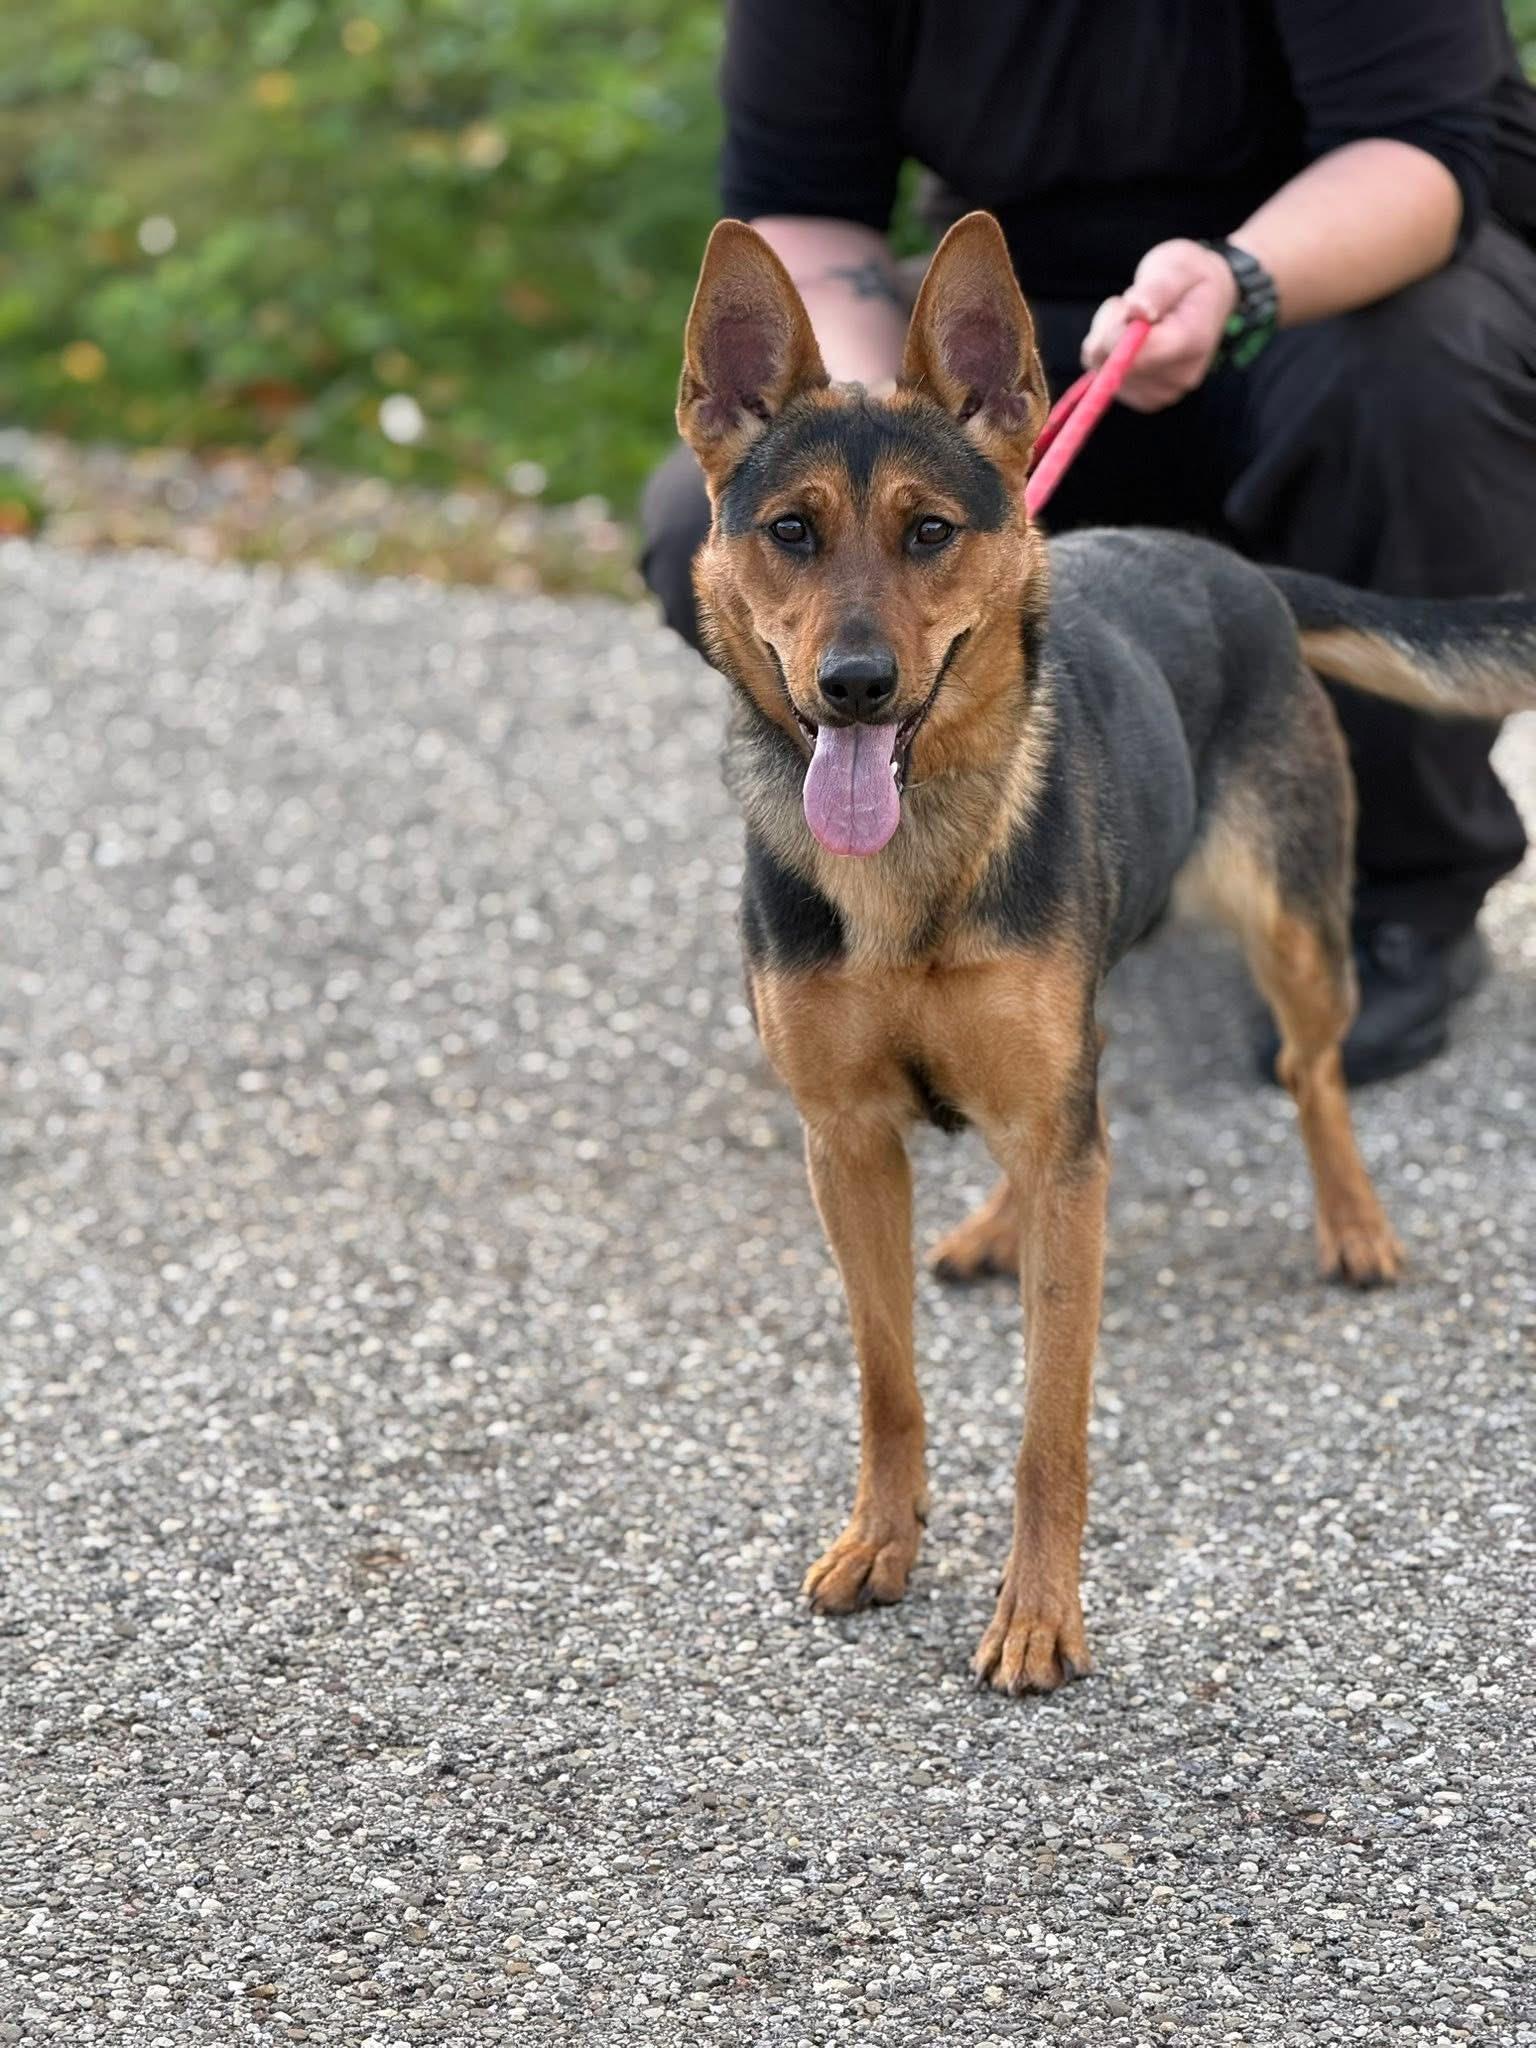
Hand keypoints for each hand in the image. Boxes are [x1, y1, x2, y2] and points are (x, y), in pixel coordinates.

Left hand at [1082, 239, 1238, 412]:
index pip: (1136, 354)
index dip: (1114, 330)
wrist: (1208, 296)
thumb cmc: (1189, 276)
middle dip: (1109, 330)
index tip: (1125, 304)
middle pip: (1115, 366)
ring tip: (1135, 320)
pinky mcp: (1147, 400)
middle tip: (1130, 305)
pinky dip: (1107, 357)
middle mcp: (1181, 377)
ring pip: (1104, 372)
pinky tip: (1130, 340)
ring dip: (1106, 341)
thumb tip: (1137, 311)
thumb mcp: (1177, 267)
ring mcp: (1165, 393)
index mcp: (1193, 343)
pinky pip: (1104, 381)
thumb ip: (1156, 289)